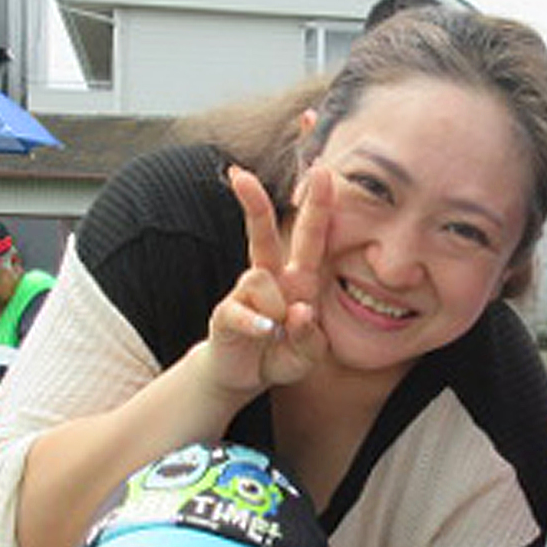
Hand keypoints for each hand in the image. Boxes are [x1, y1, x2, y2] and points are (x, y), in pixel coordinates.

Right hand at [197, 164, 333, 396]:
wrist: (244, 376)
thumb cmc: (281, 355)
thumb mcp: (308, 354)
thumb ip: (311, 336)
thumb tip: (301, 311)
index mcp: (299, 280)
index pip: (310, 237)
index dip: (317, 205)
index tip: (321, 170)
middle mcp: (271, 278)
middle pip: (262, 234)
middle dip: (255, 204)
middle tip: (239, 174)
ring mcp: (244, 294)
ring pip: (259, 278)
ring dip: (276, 309)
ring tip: (276, 335)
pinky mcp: (225, 314)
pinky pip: (240, 310)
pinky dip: (256, 324)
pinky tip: (265, 333)